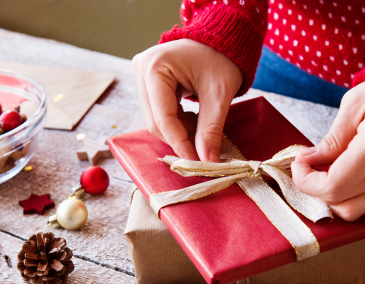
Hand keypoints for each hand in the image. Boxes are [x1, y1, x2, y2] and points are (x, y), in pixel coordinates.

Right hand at [132, 39, 242, 161]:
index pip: (163, 117)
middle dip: (181, 139)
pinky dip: (178, 124)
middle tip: (205, 150)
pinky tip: (194, 121)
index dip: (180, 143)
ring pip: (157, 121)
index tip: (197, 162)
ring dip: (180, 133)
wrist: (221, 40)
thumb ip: (211, 129)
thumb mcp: (220, 95)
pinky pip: (159, 114)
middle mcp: (142, 69)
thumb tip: (207, 161)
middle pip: (156, 122)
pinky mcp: (148, 84)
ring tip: (202, 130)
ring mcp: (142, 76)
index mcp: (156, 67)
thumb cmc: (222, 59)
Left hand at [291, 82, 364, 220]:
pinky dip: (345, 195)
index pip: (333, 186)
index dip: (306, 181)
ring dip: (329, 196)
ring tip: (322, 171)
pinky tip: (339, 174)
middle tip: (306, 165)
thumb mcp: (355, 105)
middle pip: (339, 201)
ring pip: (351, 210)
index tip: (298, 163)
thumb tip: (307, 161)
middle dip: (313, 187)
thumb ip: (331, 139)